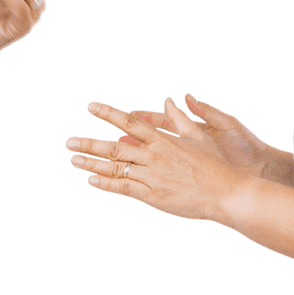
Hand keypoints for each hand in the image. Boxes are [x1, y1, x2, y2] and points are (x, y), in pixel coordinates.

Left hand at [65, 98, 247, 221]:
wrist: (226, 193)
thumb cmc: (214, 164)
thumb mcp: (197, 136)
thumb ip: (179, 118)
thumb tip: (169, 99)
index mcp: (163, 139)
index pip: (130, 122)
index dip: (108, 113)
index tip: (91, 107)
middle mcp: (154, 156)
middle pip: (114, 147)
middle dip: (89, 142)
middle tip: (68, 141)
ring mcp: (152, 176)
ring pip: (115, 168)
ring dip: (91, 163)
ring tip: (73, 160)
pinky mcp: (153, 195)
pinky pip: (124, 188)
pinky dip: (106, 184)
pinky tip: (91, 181)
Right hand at [118, 93, 269, 179]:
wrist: (262, 169)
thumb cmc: (247, 146)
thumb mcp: (227, 124)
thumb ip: (206, 111)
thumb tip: (185, 96)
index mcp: (194, 131)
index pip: (163, 122)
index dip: (145, 118)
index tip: (126, 114)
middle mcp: (187, 147)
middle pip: (154, 141)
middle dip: (133, 139)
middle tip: (112, 138)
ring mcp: (189, 163)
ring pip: (157, 160)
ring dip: (138, 160)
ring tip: (116, 158)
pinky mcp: (194, 178)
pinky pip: (170, 177)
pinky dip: (153, 178)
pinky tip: (137, 179)